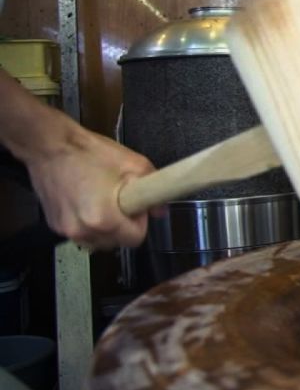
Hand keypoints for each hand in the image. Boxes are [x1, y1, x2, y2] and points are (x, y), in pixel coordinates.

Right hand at [25, 127, 154, 249]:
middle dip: (123, 226)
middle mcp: (82, 231)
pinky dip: (87, 225)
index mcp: (103, 220)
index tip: (135, 206)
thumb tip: (160, 211)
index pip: (135, 240)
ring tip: (102, 203)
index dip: (140, 222)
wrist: (50, 146)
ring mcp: (65, 230)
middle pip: (115, 243)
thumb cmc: (91, 153)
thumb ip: (154, 190)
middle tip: (120, 202)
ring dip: (105, 229)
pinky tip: (86, 203)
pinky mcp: (53, 225)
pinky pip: (79, 234)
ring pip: (97, 241)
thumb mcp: (134, 164)